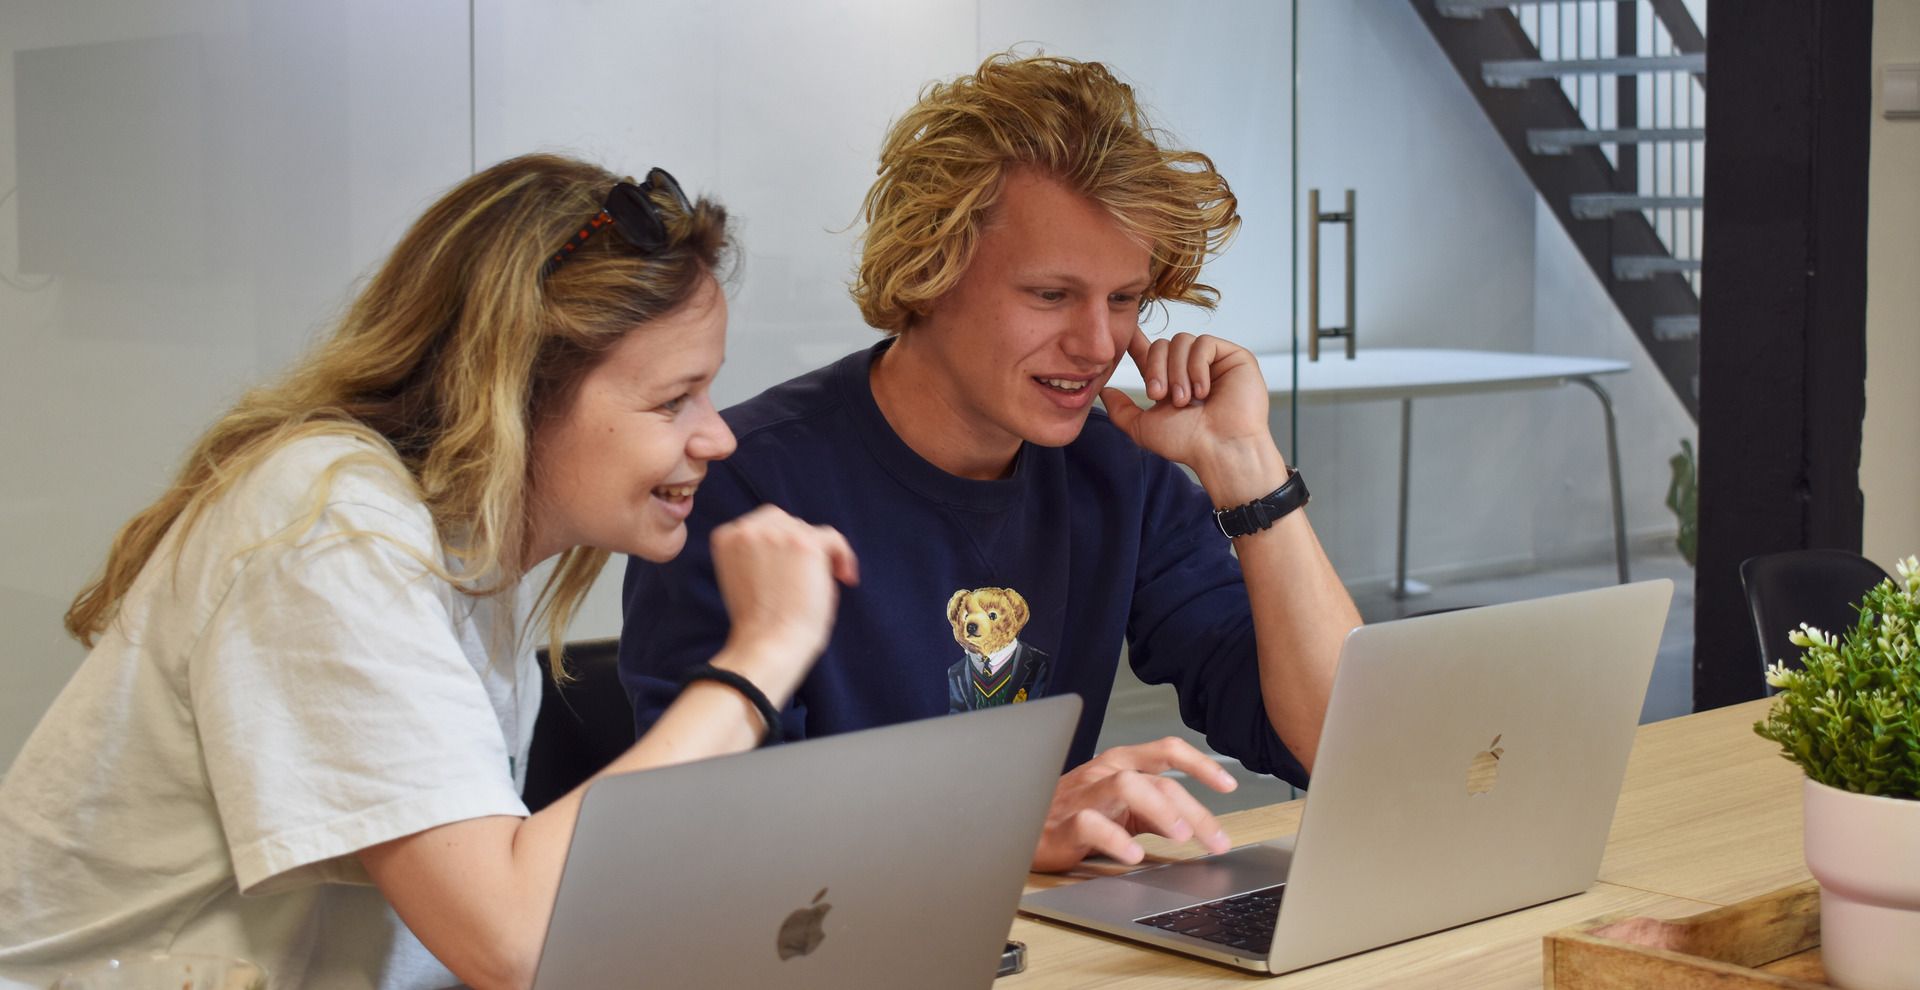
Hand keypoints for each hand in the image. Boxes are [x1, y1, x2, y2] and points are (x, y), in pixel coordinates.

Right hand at [710, 505, 858, 702]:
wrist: (768, 645)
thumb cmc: (760, 625)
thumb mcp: (747, 578)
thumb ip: (761, 554)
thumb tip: (799, 541)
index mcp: (726, 538)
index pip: (760, 526)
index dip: (781, 544)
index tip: (792, 569)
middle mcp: (747, 529)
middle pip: (786, 522)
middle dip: (800, 546)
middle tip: (813, 575)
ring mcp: (775, 534)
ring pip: (808, 530)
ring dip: (819, 555)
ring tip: (827, 583)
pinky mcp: (803, 544)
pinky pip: (832, 538)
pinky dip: (843, 556)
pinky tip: (846, 578)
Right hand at [1030, 737, 1237, 872]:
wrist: (1019, 828)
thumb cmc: (1069, 814)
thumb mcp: (1120, 808)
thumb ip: (1154, 809)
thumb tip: (1196, 823)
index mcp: (1120, 764)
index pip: (1166, 750)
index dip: (1201, 764)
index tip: (1229, 785)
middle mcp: (1104, 773)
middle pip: (1157, 779)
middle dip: (1193, 809)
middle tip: (1216, 840)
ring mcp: (1084, 795)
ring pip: (1126, 785)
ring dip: (1159, 809)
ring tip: (1180, 835)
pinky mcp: (1064, 823)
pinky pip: (1091, 824)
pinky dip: (1115, 839)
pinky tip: (1134, 855)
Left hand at [1100, 329, 1283, 493]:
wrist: (1220, 449)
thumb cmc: (1188, 443)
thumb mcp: (1143, 428)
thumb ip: (1121, 410)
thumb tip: (1105, 391)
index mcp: (1171, 382)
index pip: (1151, 353)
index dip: (1136, 342)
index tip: (1124, 334)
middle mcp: (1192, 369)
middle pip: (1162, 344)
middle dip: (1156, 369)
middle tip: (1160, 395)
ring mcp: (1213, 362)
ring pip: (1181, 341)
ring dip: (1177, 372)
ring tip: (1185, 399)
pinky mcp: (1233, 356)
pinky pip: (1204, 343)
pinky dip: (1197, 367)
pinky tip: (1203, 391)